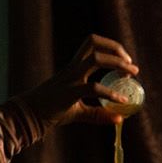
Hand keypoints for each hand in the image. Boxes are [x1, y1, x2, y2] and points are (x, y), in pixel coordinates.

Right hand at [16, 34, 139, 128]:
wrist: (29, 115)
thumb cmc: (52, 110)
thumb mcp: (78, 110)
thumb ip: (98, 113)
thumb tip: (120, 118)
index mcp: (73, 67)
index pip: (91, 44)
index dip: (111, 47)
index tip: (125, 61)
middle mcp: (73, 68)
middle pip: (94, 44)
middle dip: (117, 50)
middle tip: (132, 67)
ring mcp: (71, 78)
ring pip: (96, 59)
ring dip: (117, 64)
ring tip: (130, 75)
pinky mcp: (70, 93)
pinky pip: (93, 88)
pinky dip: (110, 93)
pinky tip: (121, 100)